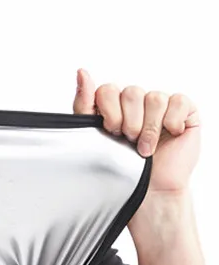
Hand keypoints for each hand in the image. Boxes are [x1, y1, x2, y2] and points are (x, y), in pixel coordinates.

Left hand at [73, 68, 200, 194]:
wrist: (150, 192)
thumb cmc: (122, 169)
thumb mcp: (95, 138)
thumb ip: (85, 106)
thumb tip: (82, 72)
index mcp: (114, 108)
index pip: (107, 90)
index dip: (107, 110)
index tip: (109, 129)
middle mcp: (137, 103)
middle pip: (130, 92)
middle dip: (127, 121)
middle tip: (128, 140)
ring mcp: (161, 105)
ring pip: (154, 98)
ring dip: (148, 128)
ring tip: (145, 148)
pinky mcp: (184, 111)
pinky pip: (177, 101)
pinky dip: (171, 121)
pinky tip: (168, 135)